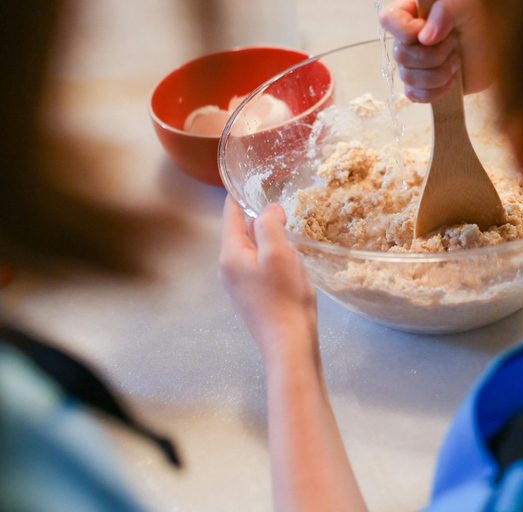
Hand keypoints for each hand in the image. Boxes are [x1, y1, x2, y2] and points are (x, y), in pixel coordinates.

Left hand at [219, 196, 317, 366]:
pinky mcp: (252, 297)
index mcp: (231, 255)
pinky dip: (275, 259)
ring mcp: (239, 285)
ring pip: (254, 250)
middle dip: (262, 221)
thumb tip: (270, 210)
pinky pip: (260, 266)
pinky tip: (292, 267)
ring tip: (291, 240)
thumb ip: (270, 225)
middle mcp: (229, 268)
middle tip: (284, 212)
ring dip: (271, 242)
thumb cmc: (284, 298)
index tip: (253, 179)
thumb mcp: (279, 253)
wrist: (289, 345)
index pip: (231, 214)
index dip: (242, 195)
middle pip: (242, 232)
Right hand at [379, 0, 493, 101]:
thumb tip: (425, 37)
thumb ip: (446, 10)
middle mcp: (404, 39)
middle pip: (401, 55)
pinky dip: (435, 92)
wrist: (491, 51)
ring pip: (408, 78)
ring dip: (439, 73)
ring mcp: (411, 64)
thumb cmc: (476, 22)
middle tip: (454, 45)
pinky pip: (414, 95)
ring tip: (456, 61)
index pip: (387, 20)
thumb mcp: (466, 6)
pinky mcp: (420, 86)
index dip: (407, 31)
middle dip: (434, 55)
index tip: (431, 33)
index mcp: (409, 14)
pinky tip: (451, 81)